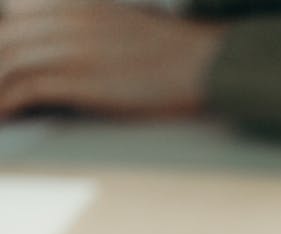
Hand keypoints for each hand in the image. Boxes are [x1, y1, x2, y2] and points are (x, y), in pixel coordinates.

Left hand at [0, 3, 229, 118]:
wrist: (202, 66)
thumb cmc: (170, 55)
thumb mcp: (118, 24)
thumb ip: (85, 28)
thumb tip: (62, 52)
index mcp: (75, 2)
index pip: (15, 13)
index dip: (4, 42)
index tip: (6, 66)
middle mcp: (67, 18)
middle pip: (7, 39)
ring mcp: (72, 48)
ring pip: (9, 62)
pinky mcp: (81, 79)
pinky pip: (27, 88)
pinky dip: (8, 103)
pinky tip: (5, 117)